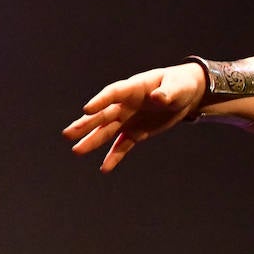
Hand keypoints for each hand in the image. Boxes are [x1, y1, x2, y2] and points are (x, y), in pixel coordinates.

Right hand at [63, 63, 205, 171]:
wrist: (185, 94)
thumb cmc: (180, 85)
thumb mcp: (177, 87)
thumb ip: (167, 93)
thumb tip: (158, 97)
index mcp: (134, 88)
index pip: (113, 94)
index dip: (100, 101)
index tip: (87, 110)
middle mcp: (126, 104)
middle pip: (104, 115)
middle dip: (87, 124)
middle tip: (68, 134)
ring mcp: (129, 119)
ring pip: (107, 131)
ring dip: (93, 141)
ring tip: (77, 151)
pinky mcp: (136, 132)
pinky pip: (123, 145)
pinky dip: (115, 156)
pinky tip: (105, 168)